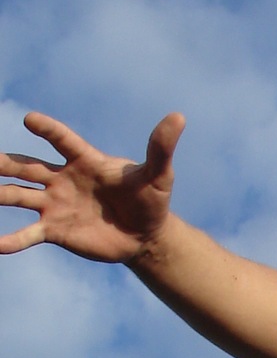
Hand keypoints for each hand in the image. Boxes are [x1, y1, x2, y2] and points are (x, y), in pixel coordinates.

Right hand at [0, 110, 184, 263]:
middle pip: (25, 166)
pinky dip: (11, 240)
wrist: (145, 236)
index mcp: (84, 160)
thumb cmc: (151, 200)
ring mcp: (55, 205)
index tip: (30, 120)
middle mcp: (62, 179)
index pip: (62, 140)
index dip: (48, 130)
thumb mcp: (159, 175)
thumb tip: (179, 117)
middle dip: (3, 162)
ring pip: (17, 196)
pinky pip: (29, 234)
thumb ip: (161, 148)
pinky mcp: (56, 230)